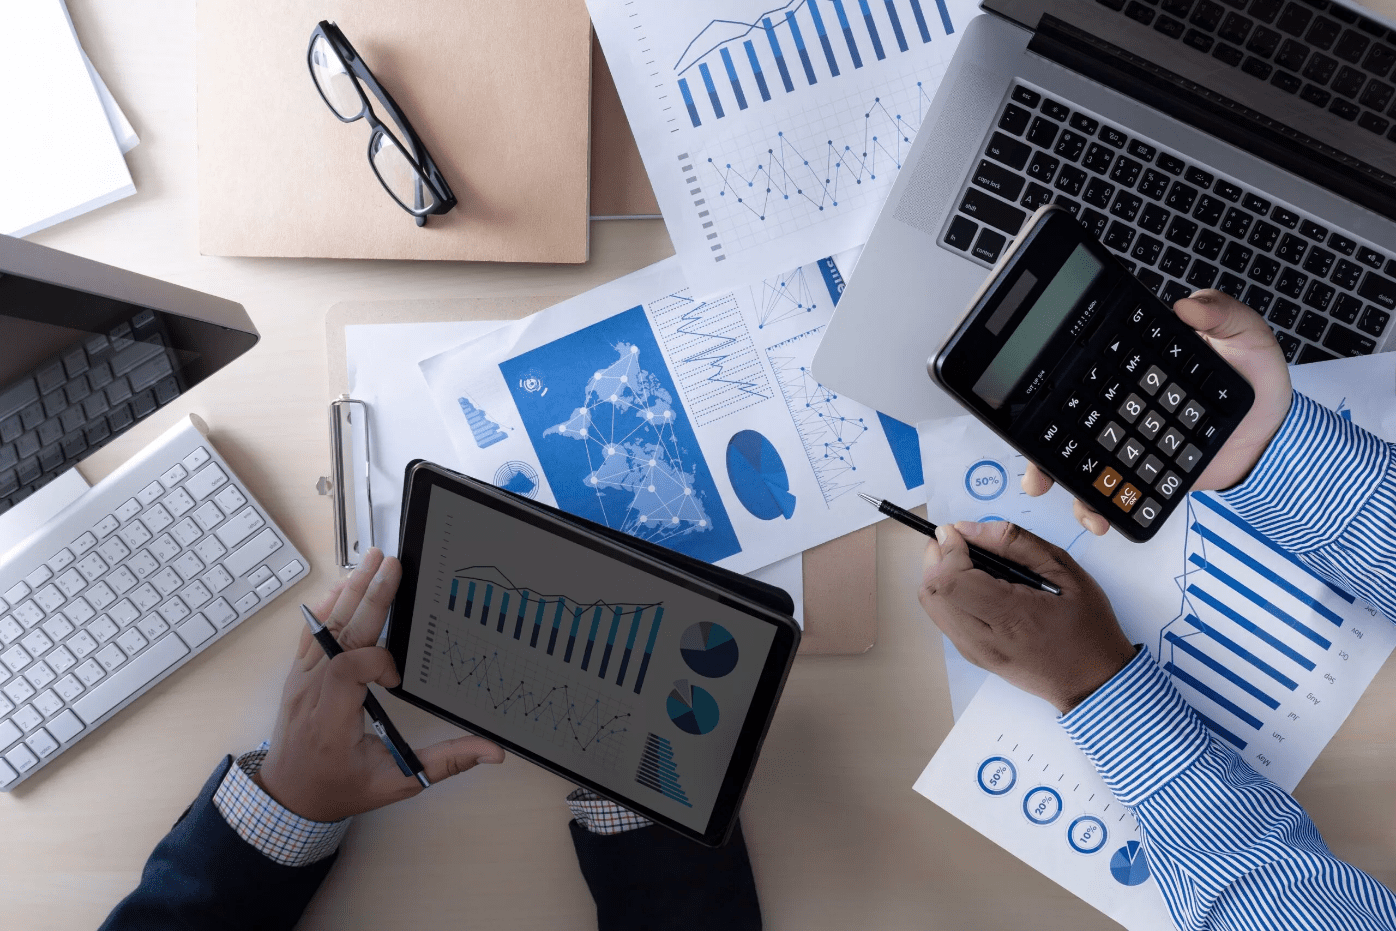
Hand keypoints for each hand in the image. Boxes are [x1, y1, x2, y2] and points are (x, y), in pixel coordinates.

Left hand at [256, 548, 504, 821]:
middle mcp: (311, 693)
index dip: (377, 662)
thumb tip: (492, 753)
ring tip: (373, 560)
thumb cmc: (339, 788)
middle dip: (369, 598)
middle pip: (339, 635)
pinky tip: (344, 584)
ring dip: (351, 590)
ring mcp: (300, 679)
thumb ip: (444, 764)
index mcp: (332, 720)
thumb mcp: (395, 784)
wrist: (288, 796)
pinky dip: (327, 605)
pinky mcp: (298, 672)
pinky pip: (310, 631)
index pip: (348, 671)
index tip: (396, 680)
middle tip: (393, 565)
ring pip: (324, 626)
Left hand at [919, 521, 1135, 712]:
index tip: (956, 532)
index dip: (947, 550)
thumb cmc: (1088, 627)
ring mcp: (976, 652)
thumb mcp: (1065, 572)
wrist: (1093, 681)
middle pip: (932, 593)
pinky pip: (944, 620)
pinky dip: (947, 595)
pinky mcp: (974, 657)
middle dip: (936, 559)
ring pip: (932, 607)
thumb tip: (970, 529)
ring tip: (965, 560)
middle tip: (957, 542)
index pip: (951, 581)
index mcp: (1011, 617)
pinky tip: (972, 584)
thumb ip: (1017, 544)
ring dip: (938, 576)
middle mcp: (985, 640)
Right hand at [1024, 289, 1292, 534]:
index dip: (1050, 381)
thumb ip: (1223, 315)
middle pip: (1062, 421)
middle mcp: (1119, 404)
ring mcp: (1127, 442)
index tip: (1029, 395)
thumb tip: (1188, 306)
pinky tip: (1098, 518)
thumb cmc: (1255, 381)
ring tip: (1052, 491)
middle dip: (1037, 446)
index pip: (1082, 369)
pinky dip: (1097, 508)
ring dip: (1056, 480)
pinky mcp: (1141, 474)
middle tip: (1033, 466)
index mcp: (1133, 364)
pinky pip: (1110, 492)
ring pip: (1076, 461)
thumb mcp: (1246, 338)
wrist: (1274, 437)